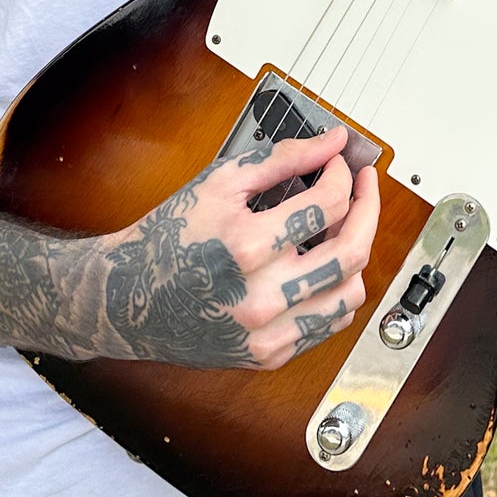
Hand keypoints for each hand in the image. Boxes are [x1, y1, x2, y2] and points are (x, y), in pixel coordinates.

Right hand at [96, 125, 377, 370]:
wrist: (129, 297)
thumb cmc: (171, 236)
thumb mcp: (220, 183)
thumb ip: (283, 158)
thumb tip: (334, 141)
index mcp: (247, 245)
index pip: (328, 205)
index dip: (342, 176)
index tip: (340, 164)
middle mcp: (261, 296)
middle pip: (352, 252)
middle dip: (368, 209)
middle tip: (364, 187)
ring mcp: (268, 333)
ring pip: (350, 293)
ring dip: (357, 252)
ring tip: (340, 227)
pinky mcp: (270, 356)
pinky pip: (329, 323)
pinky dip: (337, 288)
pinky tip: (322, 264)